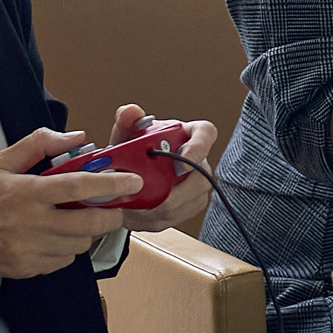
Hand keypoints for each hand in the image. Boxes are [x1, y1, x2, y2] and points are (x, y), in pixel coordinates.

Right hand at [0, 128, 138, 280]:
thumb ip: (39, 144)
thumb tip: (77, 136)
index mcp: (25, 192)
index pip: (79, 188)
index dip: (111, 185)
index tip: (133, 182)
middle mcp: (30, 224)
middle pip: (89, 224)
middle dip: (110, 216)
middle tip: (115, 207)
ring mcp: (27, 250)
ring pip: (78, 245)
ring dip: (87, 233)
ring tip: (80, 220)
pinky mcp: (24, 269)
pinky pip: (62, 261)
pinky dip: (67, 249)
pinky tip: (56, 237)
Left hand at [101, 105, 217, 234]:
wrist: (132, 172)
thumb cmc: (136, 148)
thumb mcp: (128, 133)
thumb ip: (127, 120)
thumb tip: (129, 112)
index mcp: (188, 134)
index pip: (205, 134)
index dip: (199, 149)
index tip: (183, 164)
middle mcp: (199, 160)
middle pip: (201, 179)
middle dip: (173, 193)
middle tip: (146, 197)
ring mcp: (197, 185)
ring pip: (188, 203)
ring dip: (158, 209)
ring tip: (132, 207)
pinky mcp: (190, 205)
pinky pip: (176, 218)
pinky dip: (154, 220)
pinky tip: (137, 214)